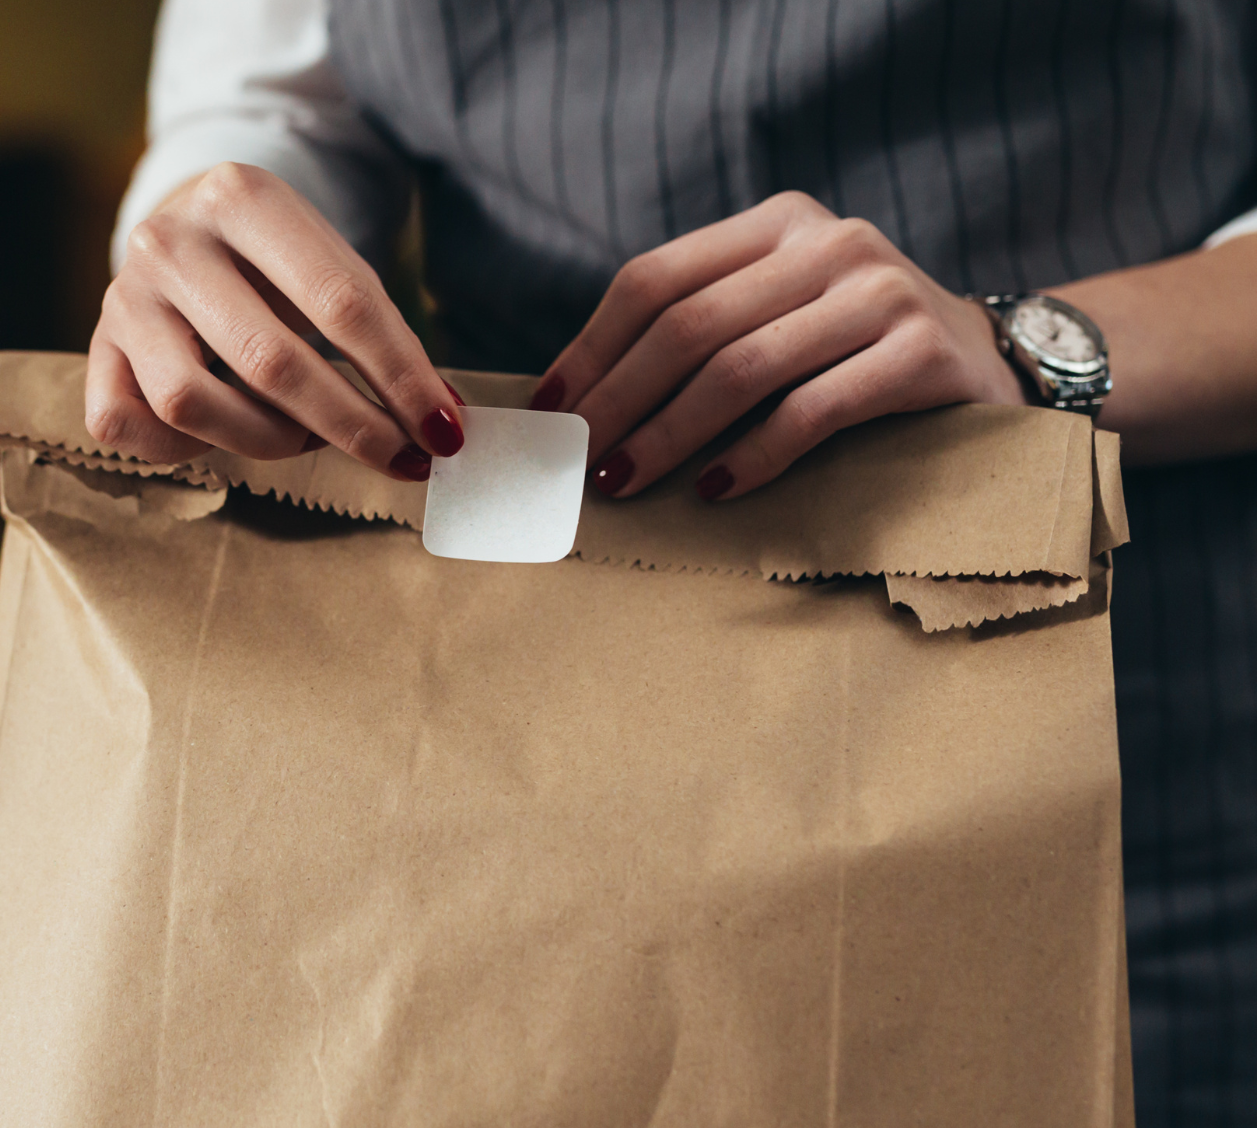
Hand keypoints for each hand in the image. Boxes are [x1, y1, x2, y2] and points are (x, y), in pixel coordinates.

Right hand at [88, 163, 463, 481]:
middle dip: (351, 424)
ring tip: (306, 436)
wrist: (184, 231)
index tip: (443, 428)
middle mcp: (170, 240)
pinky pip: (130, 425)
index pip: (339, 300)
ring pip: (194, 403)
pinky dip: (181, 449)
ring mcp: (124, 297)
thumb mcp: (326, 262)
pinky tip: (221, 435)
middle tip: (401, 456)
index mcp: (241, 196)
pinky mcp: (95, 350)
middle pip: (272, 360)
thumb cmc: (274, 262)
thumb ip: (374, 328)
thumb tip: (436, 414)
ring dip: (269, 440)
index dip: (400, 375)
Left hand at [541, 191, 1024, 500]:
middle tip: (581, 460)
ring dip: (670, 435)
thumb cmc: (852, 350)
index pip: (656, 278)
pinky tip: (712, 491)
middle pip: (689, 325)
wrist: (989, 363)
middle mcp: (829, 243)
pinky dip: (751, 457)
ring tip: (626, 481)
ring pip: (742, 368)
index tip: (551, 406)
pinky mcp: (920, 353)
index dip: (594, 346)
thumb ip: (702, 327)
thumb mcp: (779, 310)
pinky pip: (811, 411)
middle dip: (621, 400)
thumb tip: (577, 397)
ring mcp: (880, 292)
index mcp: (778, 223)